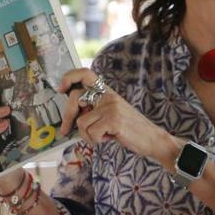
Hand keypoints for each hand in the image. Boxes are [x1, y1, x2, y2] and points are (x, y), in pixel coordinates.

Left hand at [58, 68, 178, 163]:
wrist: (153, 139)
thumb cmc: (130, 130)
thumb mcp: (111, 114)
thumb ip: (94, 110)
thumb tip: (71, 116)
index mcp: (108, 92)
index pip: (86, 74)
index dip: (70, 77)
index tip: (61, 89)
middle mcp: (108, 96)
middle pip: (75, 98)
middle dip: (66, 117)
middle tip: (65, 131)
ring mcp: (111, 107)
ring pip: (81, 122)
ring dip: (87, 135)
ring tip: (103, 136)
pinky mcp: (113, 120)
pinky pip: (90, 133)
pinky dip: (96, 141)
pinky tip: (110, 138)